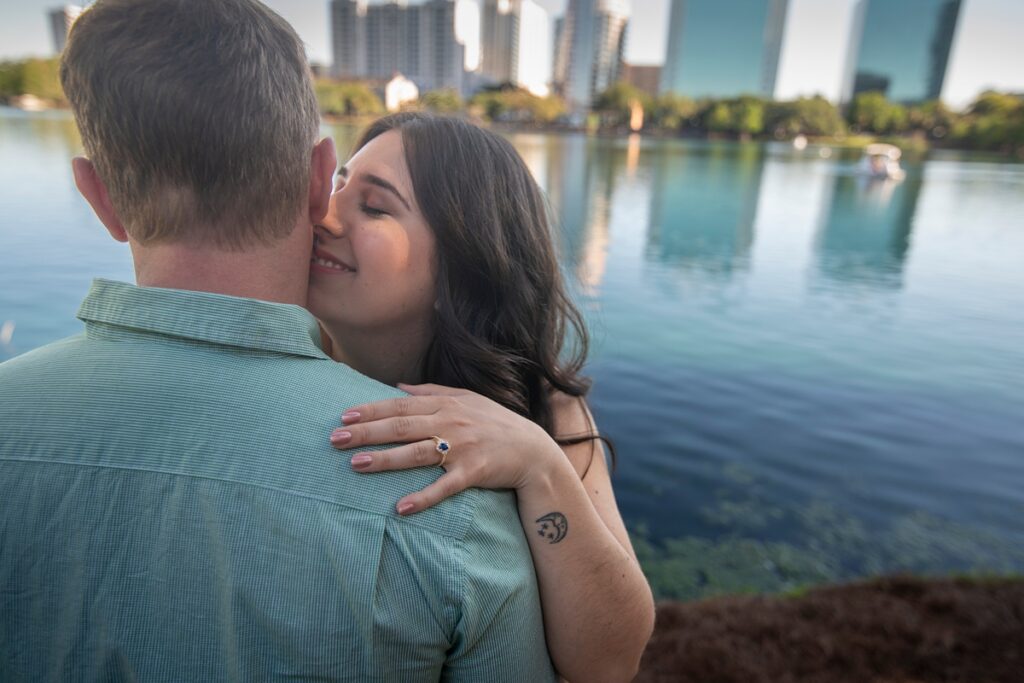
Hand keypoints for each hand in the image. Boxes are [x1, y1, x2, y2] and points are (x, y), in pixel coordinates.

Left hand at [329, 383, 565, 514]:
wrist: (533, 451)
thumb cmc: (495, 423)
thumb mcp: (466, 398)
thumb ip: (431, 391)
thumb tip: (397, 385)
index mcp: (447, 405)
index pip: (401, 406)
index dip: (371, 410)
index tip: (344, 415)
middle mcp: (451, 424)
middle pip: (402, 427)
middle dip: (368, 432)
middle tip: (336, 439)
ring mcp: (462, 449)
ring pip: (417, 454)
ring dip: (386, 460)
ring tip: (357, 465)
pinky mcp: (473, 474)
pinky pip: (444, 487)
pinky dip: (423, 497)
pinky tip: (400, 508)